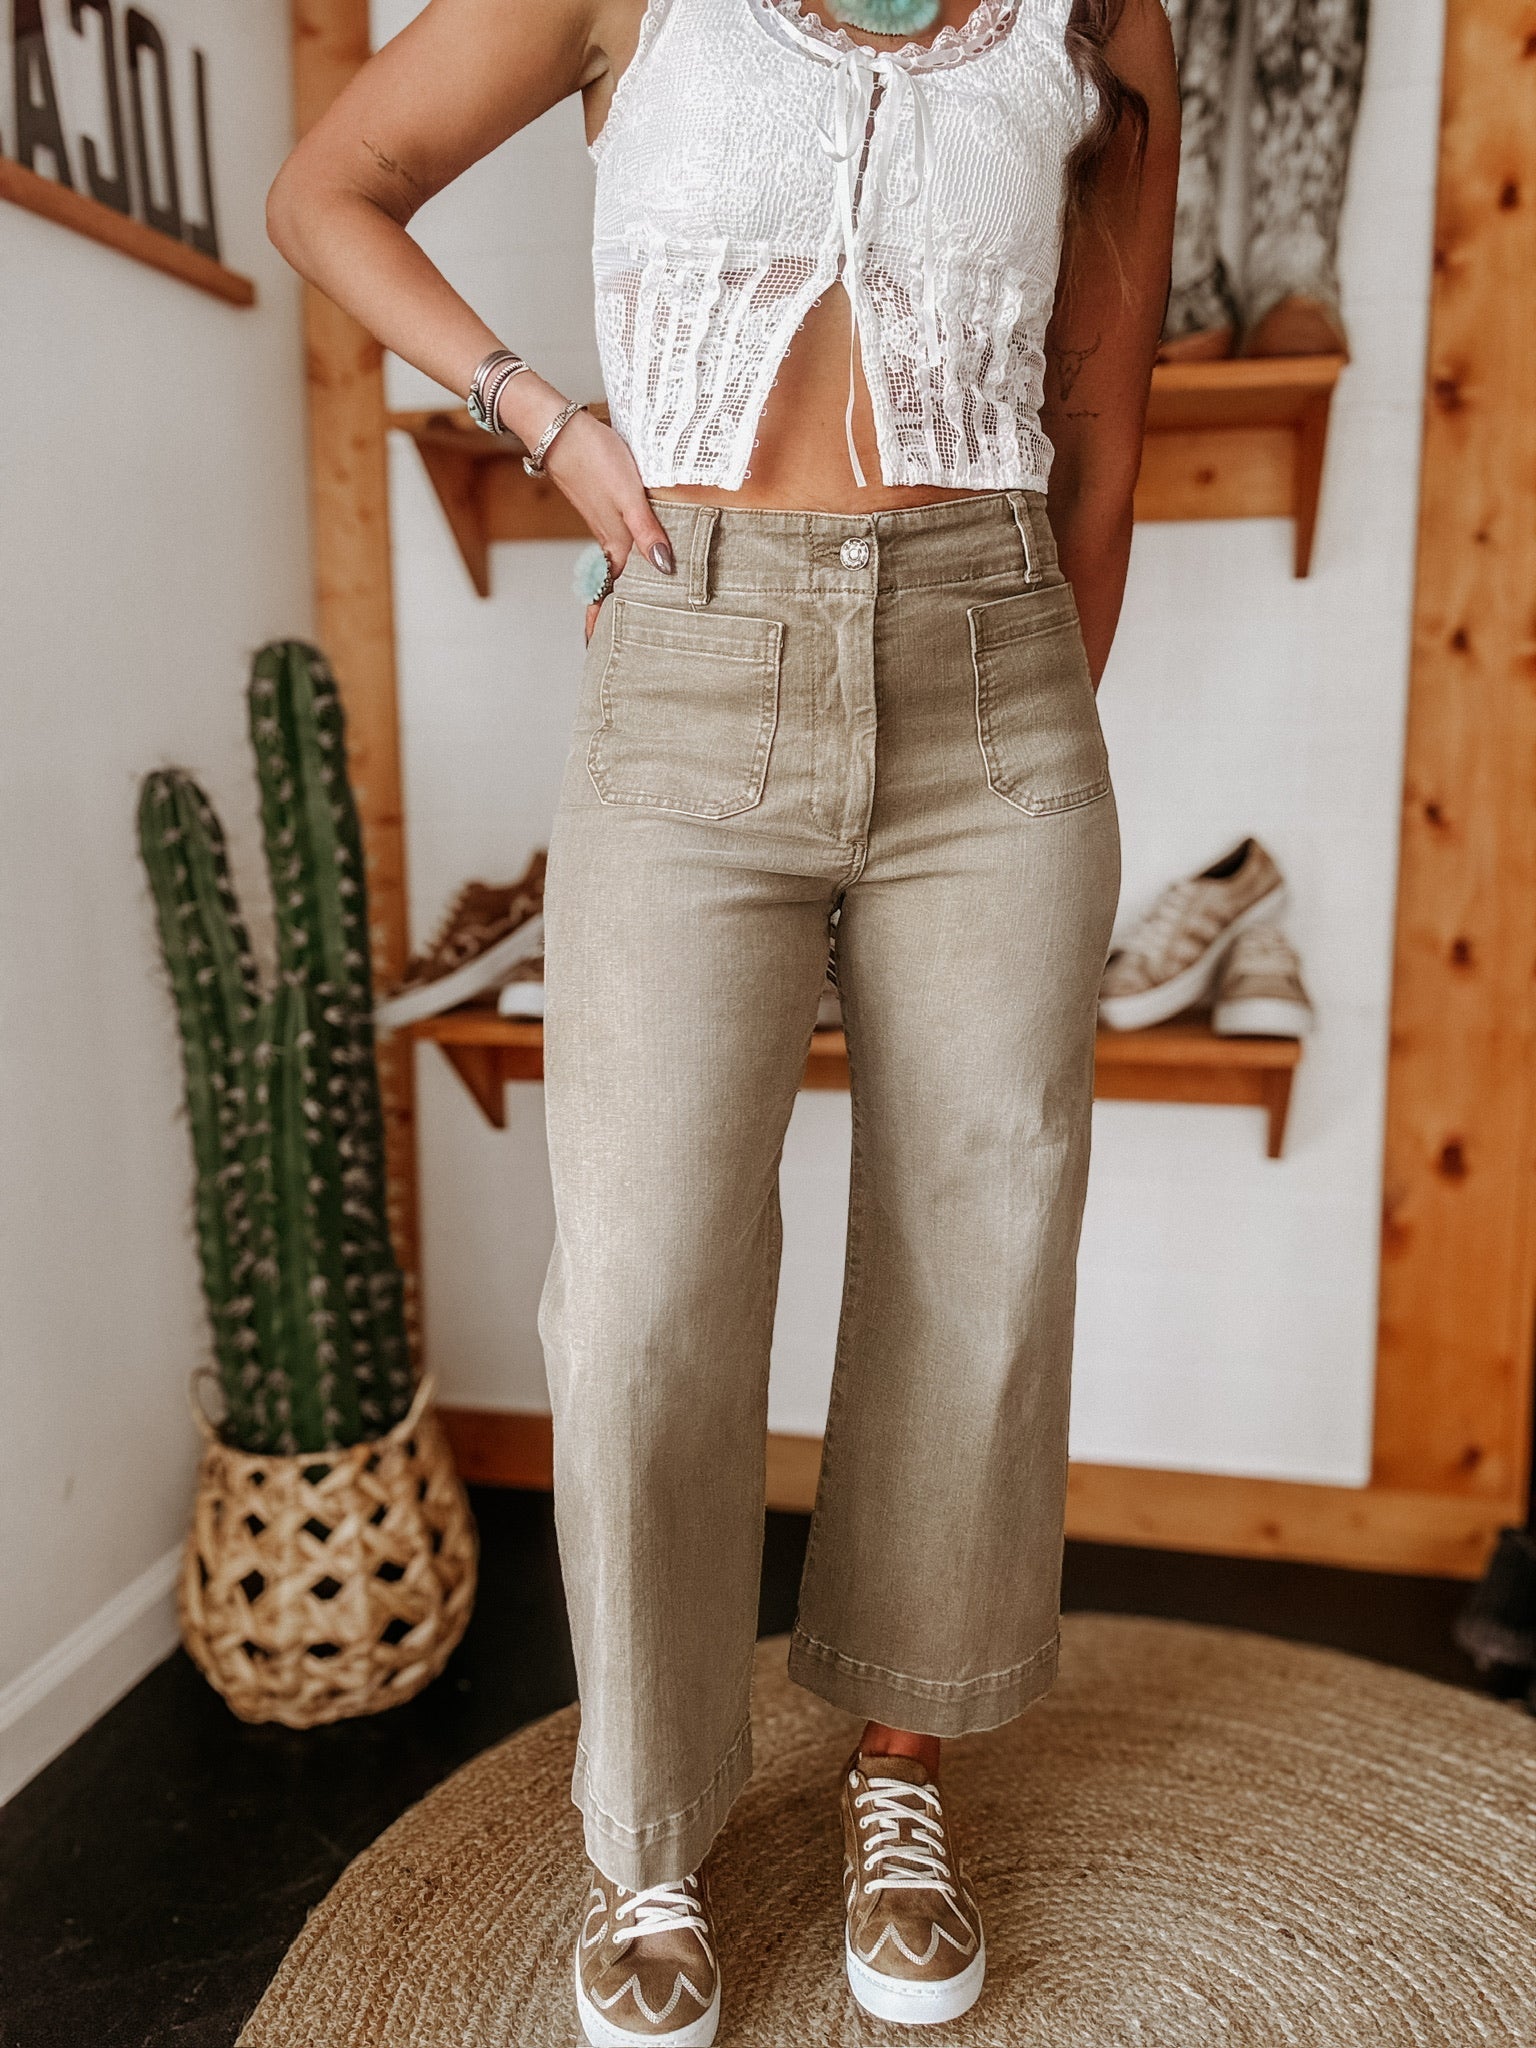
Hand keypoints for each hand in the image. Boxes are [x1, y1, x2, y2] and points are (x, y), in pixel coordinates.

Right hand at [531, 409, 674, 642]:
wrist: (559, 428)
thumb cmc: (595, 457)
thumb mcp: (629, 496)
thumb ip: (647, 531)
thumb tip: (665, 569)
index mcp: (614, 542)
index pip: (611, 593)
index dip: (603, 622)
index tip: (597, 649)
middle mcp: (608, 538)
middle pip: (615, 584)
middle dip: (615, 613)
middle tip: (623, 641)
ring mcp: (604, 522)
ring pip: (617, 564)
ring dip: (622, 587)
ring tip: (635, 608)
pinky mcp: (603, 505)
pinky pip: (617, 542)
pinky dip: (625, 559)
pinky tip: (636, 556)